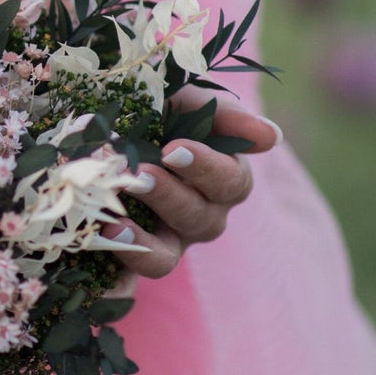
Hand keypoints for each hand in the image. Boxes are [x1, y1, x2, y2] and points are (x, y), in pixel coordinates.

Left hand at [100, 91, 282, 280]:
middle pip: (200, 219)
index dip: (205, 169)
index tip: (173, 149)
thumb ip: (224, 114)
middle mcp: (201, 215)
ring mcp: (167, 240)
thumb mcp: (187, 99)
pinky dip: (122, 267)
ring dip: (142, 239)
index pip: (231, 183)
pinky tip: (105, 245)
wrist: (106, 121)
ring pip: (166, 255)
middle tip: (140, 173)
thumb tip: (270, 137)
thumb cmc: (158, 109)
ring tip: (115, 218)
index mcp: (222, 178)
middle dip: (168, 196)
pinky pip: (133, 276)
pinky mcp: (133, 256)